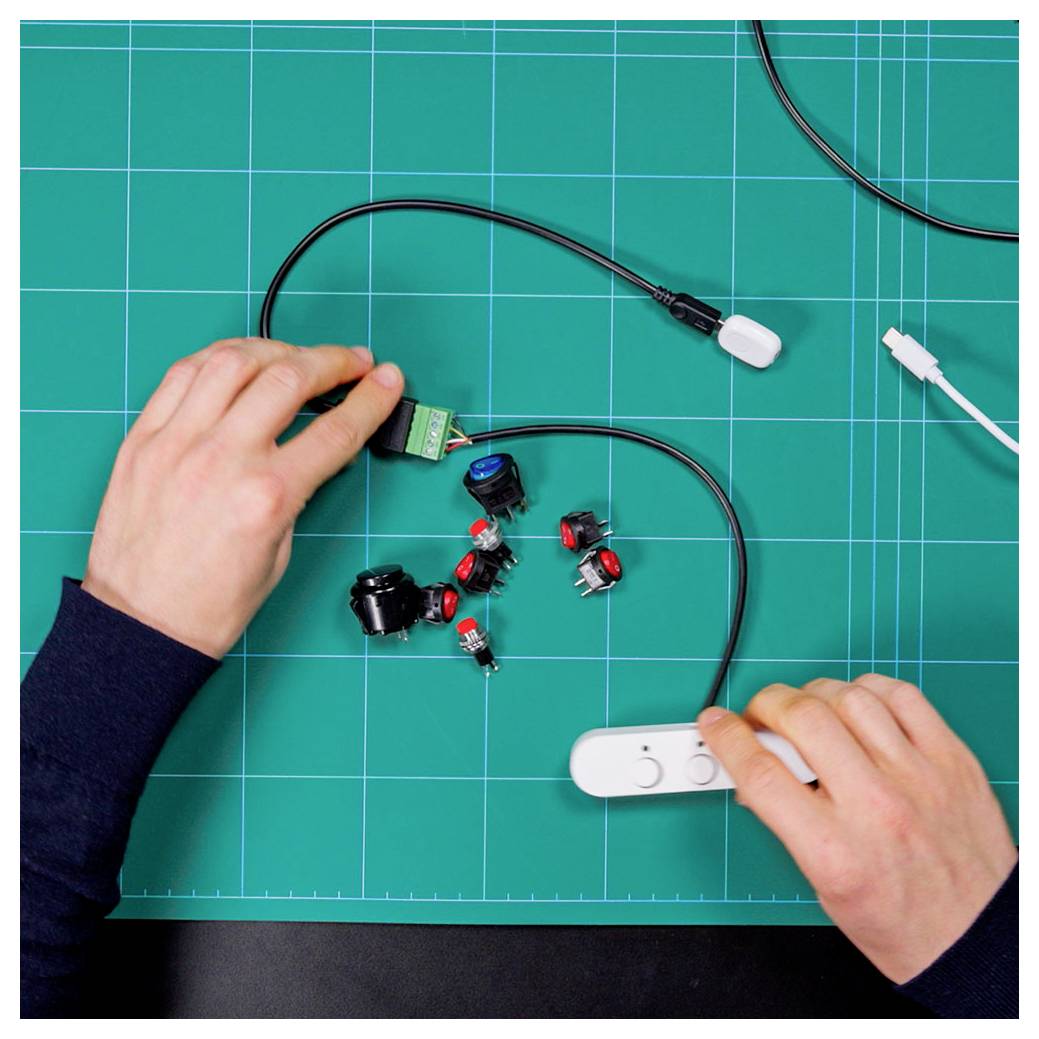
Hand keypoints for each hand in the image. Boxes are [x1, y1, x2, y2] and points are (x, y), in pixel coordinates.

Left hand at [82, 338, 403, 657]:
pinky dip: (218, 358)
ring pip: (233, 361)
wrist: (142, 623)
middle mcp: (222, 459)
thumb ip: (298, 489)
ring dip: (276, 349)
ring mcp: (177, 443)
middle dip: (332, 361)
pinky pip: (182, 375)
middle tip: (351, 361)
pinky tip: (239, 362)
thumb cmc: (211, 602)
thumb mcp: (280, 548)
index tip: (386, 380)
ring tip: (295, 356)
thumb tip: (314, 444)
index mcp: (266, 496)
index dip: (371, 398)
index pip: (336, 429)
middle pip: (289, 378)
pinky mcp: (143, 439)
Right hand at [698, 674, 1016, 982]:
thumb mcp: (823, 887)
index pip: (760, 772)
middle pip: (802, 718)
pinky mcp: (952, 761)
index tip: (715, 725)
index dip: (725, 738)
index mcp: (835, 851)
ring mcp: (919, 777)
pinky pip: (903, 696)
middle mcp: (877, 808)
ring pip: (849, 697)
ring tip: (808, 710)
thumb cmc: (902, 924)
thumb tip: (754, 776)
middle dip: (765, 705)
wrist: (981, 943)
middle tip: (761, 717)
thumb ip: (786, 825)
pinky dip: (869, 690)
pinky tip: (857, 705)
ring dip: (814, 695)